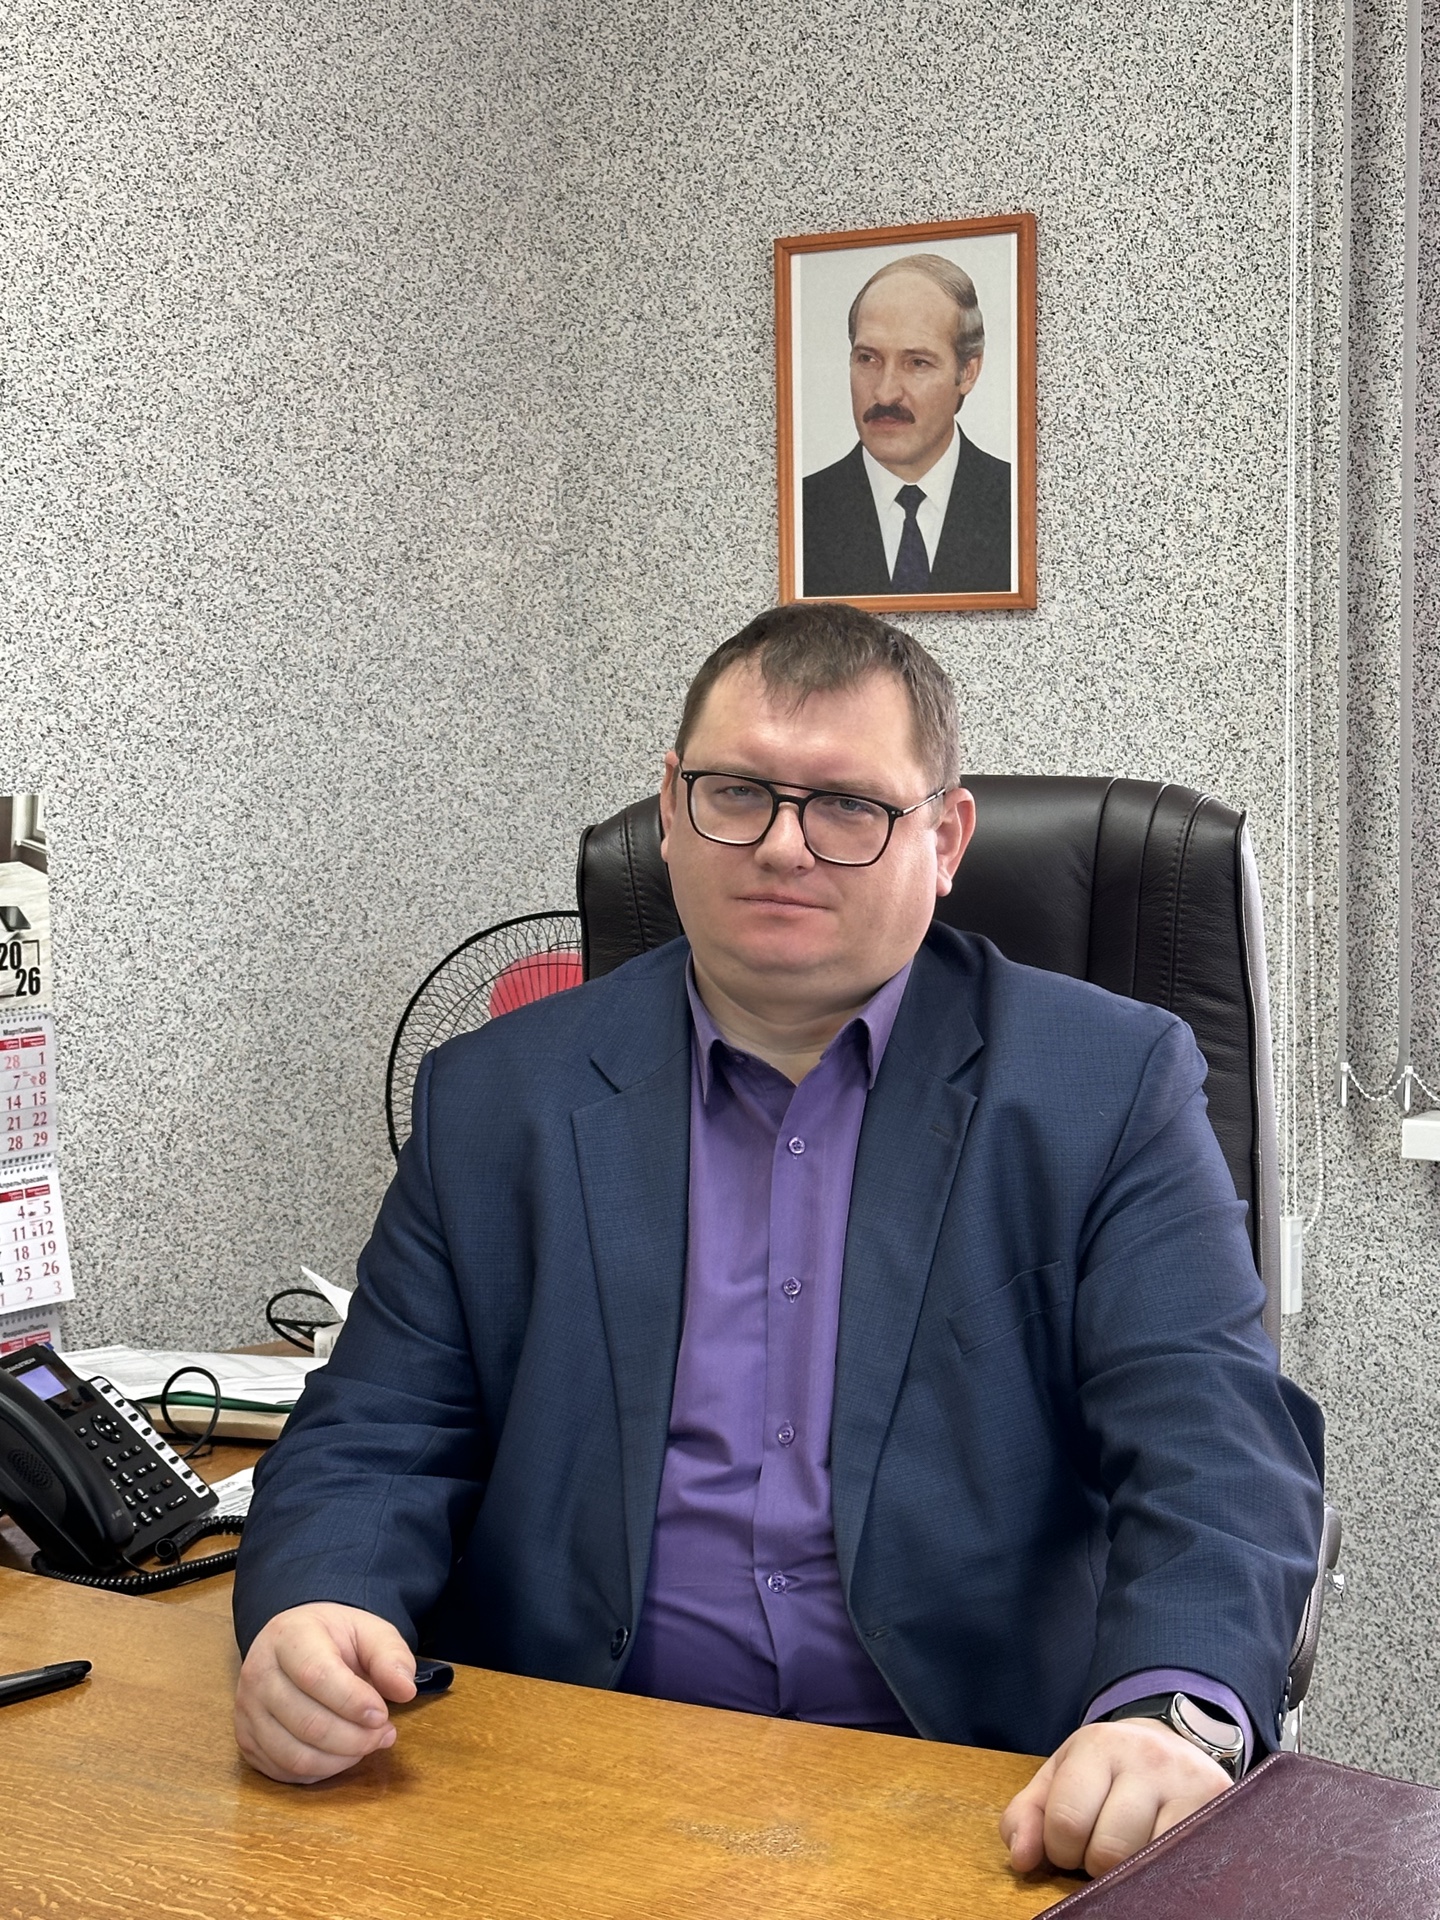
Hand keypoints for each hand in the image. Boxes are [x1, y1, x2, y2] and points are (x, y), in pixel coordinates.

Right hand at [234, 1602, 417, 1783]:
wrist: (294, 1641)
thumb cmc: (334, 1638)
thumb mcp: (369, 1632)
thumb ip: (389, 1656)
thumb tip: (405, 1690)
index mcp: (289, 1636)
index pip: (316, 1676)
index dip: (353, 1702)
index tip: (383, 1714)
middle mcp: (259, 1673)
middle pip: (306, 1722)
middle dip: (355, 1738)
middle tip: (386, 1734)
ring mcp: (247, 1710)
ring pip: (294, 1754)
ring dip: (341, 1759)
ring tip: (369, 1744)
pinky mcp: (246, 1740)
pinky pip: (284, 1771)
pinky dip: (321, 1772)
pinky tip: (344, 1754)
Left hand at [1000, 1719, 1231, 1877]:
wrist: (1171, 1743)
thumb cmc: (1107, 1770)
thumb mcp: (1062, 1777)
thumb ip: (1029, 1814)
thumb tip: (1022, 1859)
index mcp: (1098, 1744)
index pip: (1066, 1821)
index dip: (1060, 1849)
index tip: (1069, 1845)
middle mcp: (1147, 1757)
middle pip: (1108, 1850)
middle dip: (1095, 1864)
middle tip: (1102, 1850)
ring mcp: (1188, 1782)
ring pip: (1147, 1863)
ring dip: (1131, 1871)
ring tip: (1131, 1850)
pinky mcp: (1219, 1807)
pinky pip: (1183, 1864)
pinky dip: (1164, 1872)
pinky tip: (1158, 1857)